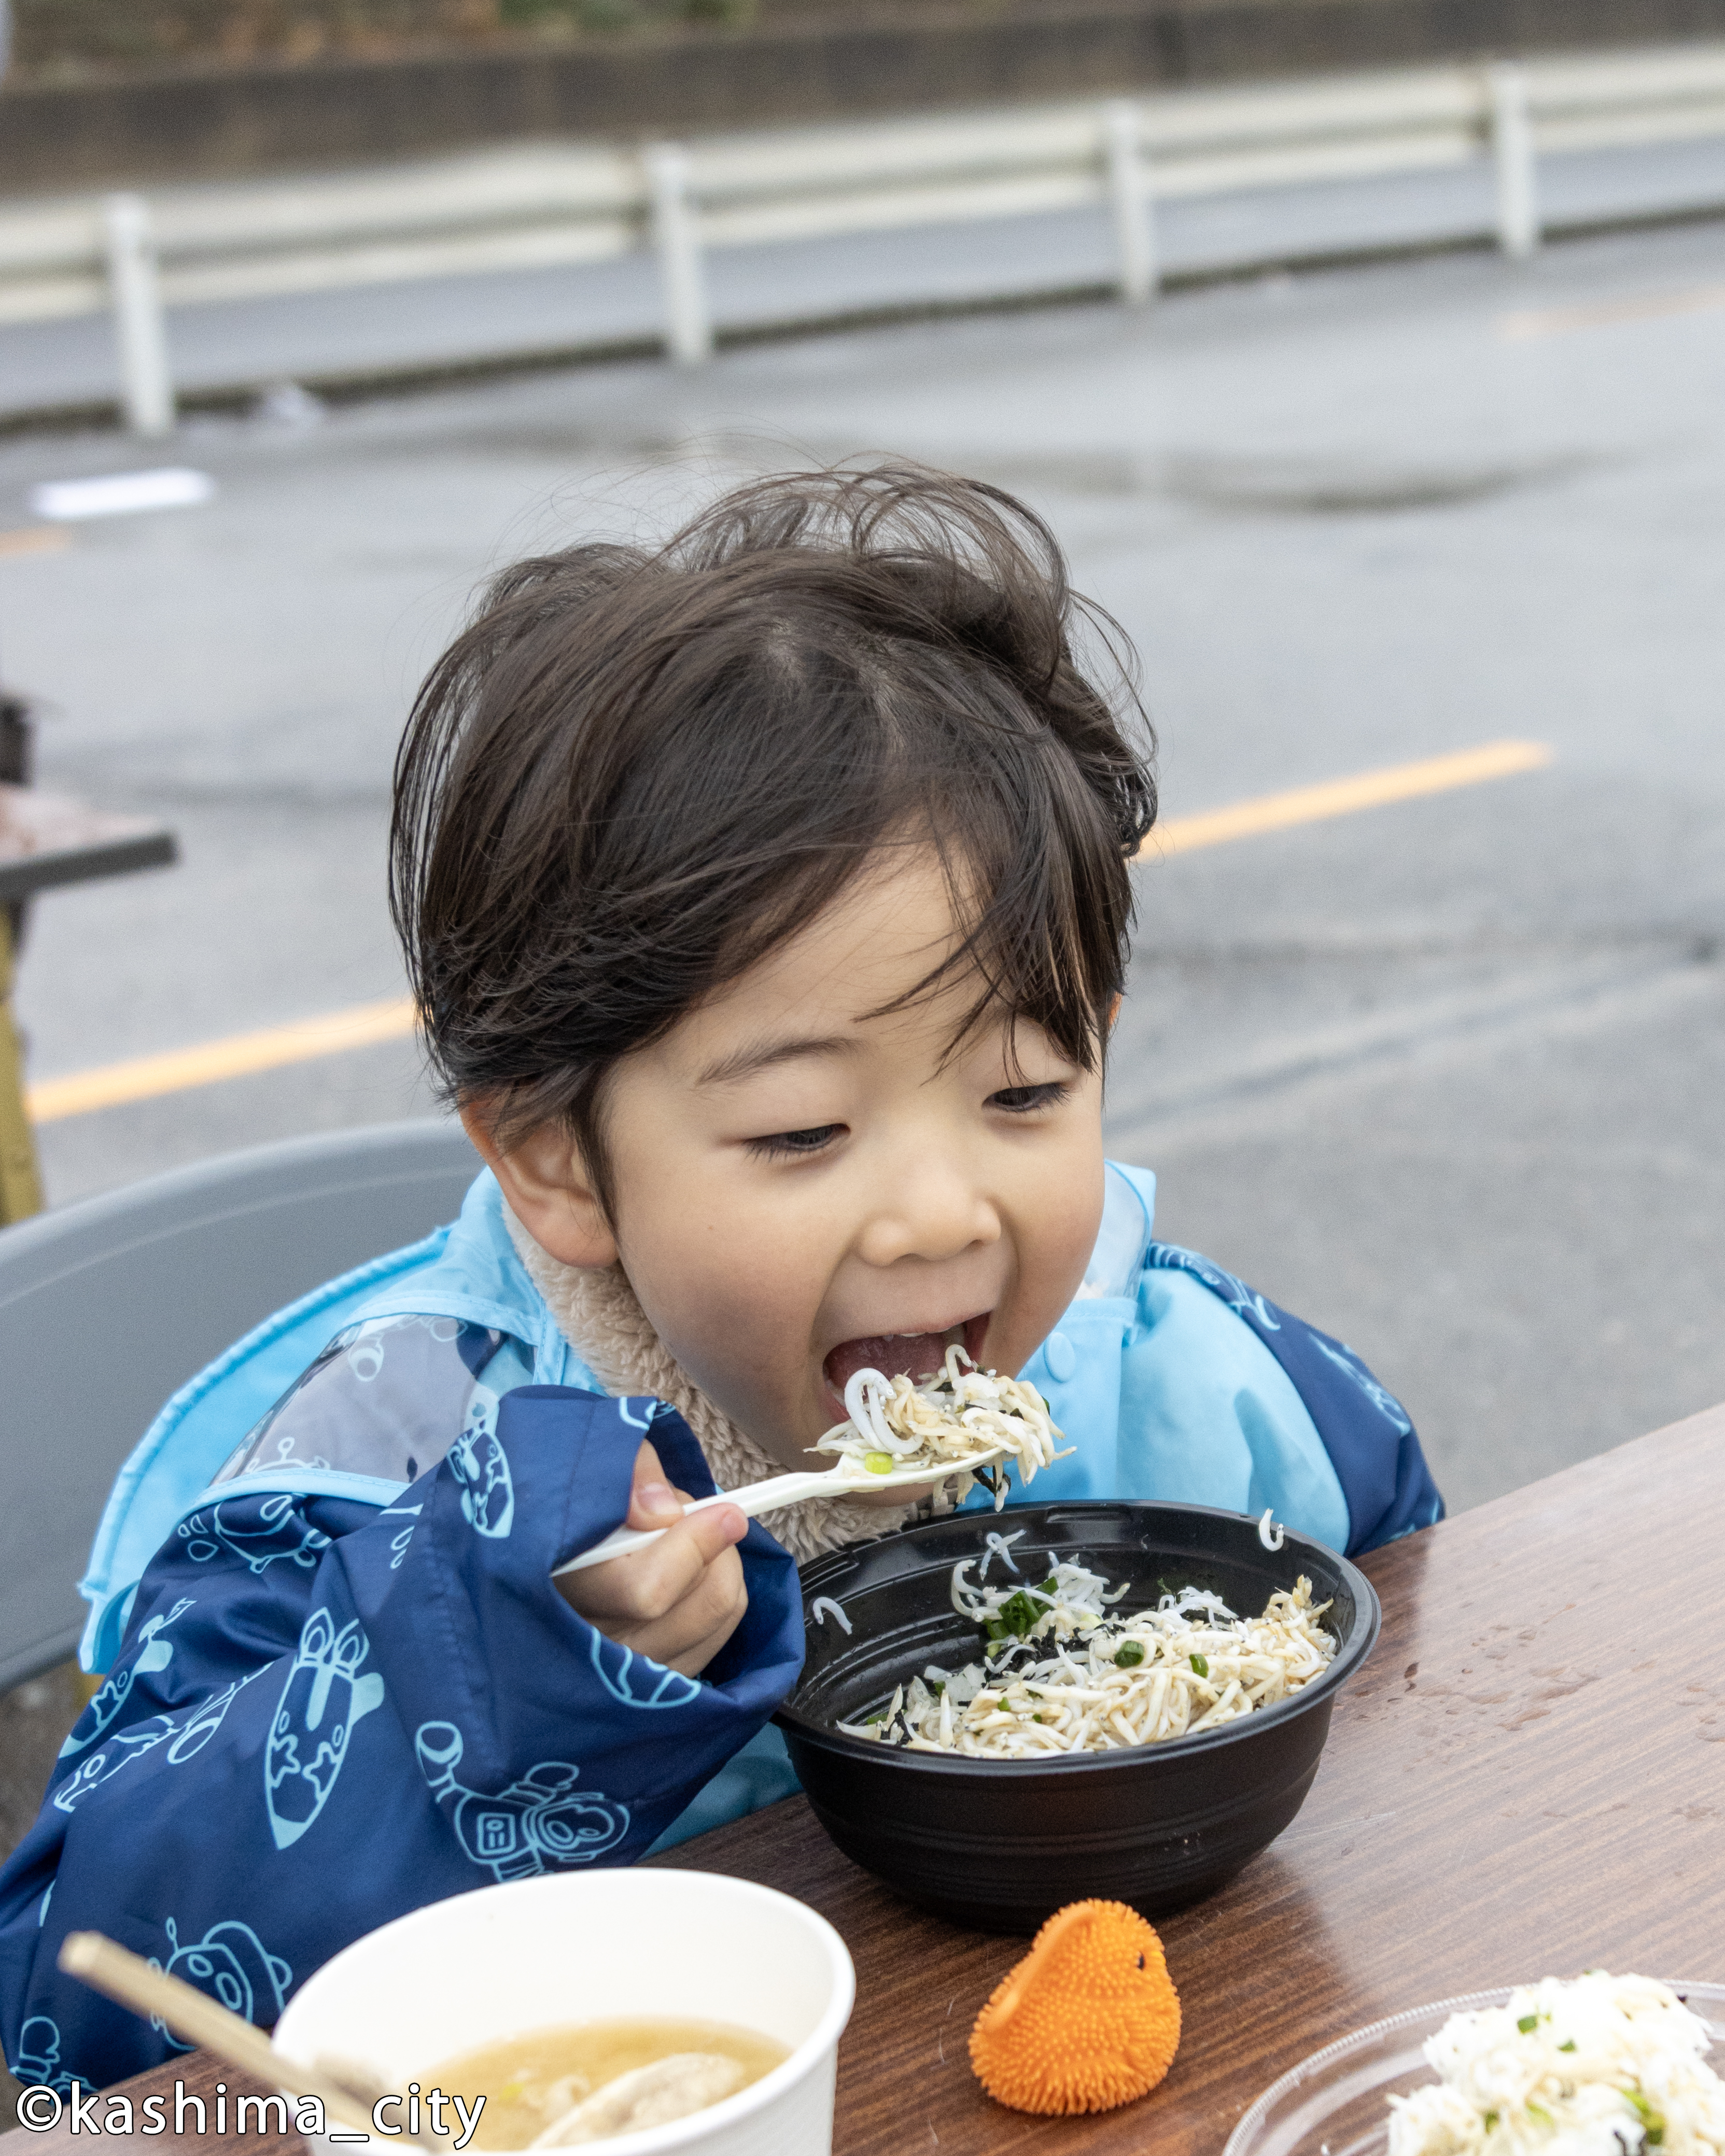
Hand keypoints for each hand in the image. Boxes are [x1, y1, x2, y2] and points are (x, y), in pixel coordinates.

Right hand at [554, 1441, 748, 1677]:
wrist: (544, 1533)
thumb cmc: (572, 1493)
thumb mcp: (591, 1457)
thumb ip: (628, 1475)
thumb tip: (664, 1515)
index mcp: (559, 1587)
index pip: (646, 1592)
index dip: (695, 1548)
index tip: (726, 1512)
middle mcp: (589, 1646)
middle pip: (694, 1609)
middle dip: (715, 1549)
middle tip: (697, 1514)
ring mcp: (622, 1672)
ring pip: (715, 1620)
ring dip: (720, 1567)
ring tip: (686, 1537)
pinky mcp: (650, 1682)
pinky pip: (718, 1638)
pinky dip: (719, 1596)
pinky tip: (691, 1570)